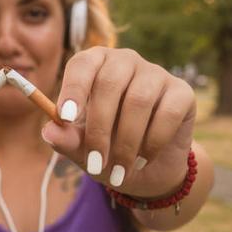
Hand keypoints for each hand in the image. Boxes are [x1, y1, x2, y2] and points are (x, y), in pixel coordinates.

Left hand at [39, 47, 195, 197]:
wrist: (149, 170)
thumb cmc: (107, 150)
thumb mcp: (82, 150)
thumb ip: (67, 139)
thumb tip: (49, 130)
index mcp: (95, 65)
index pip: (82, 64)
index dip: (74, 88)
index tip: (66, 117)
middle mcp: (125, 61)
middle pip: (110, 82)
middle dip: (100, 129)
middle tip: (96, 164)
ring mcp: (156, 74)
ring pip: (139, 100)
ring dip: (127, 142)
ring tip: (120, 170)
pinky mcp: (182, 92)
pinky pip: (167, 113)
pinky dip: (153, 142)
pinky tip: (144, 160)